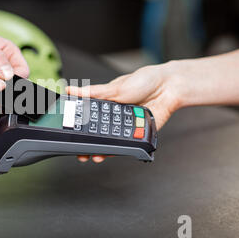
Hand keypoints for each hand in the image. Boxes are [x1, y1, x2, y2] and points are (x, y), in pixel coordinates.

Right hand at [66, 62, 182, 162]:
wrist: (169, 87)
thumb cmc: (144, 81)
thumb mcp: (114, 87)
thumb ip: (92, 92)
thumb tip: (71, 89)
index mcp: (106, 104)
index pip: (88, 118)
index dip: (78, 128)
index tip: (69, 136)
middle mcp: (115, 116)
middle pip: (98, 133)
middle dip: (88, 145)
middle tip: (80, 153)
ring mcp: (126, 126)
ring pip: (111, 141)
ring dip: (102, 150)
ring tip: (94, 156)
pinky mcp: (138, 134)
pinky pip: (126, 144)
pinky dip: (118, 150)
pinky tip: (110, 153)